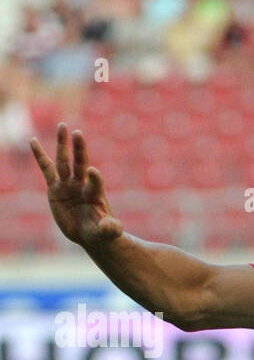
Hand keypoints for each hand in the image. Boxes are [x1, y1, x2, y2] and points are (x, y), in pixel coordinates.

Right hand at [30, 123, 123, 250]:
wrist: (89, 233)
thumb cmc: (100, 233)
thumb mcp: (106, 233)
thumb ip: (110, 228)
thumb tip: (114, 226)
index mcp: (95, 195)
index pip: (95, 183)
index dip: (95, 178)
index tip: (93, 171)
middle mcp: (81, 185)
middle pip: (80, 164)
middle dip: (80, 150)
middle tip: (78, 133)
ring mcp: (68, 185)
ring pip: (63, 162)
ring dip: (63, 145)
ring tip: (63, 126)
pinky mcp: (55, 188)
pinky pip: (46, 169)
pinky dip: (40, 155)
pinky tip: (34, 141)